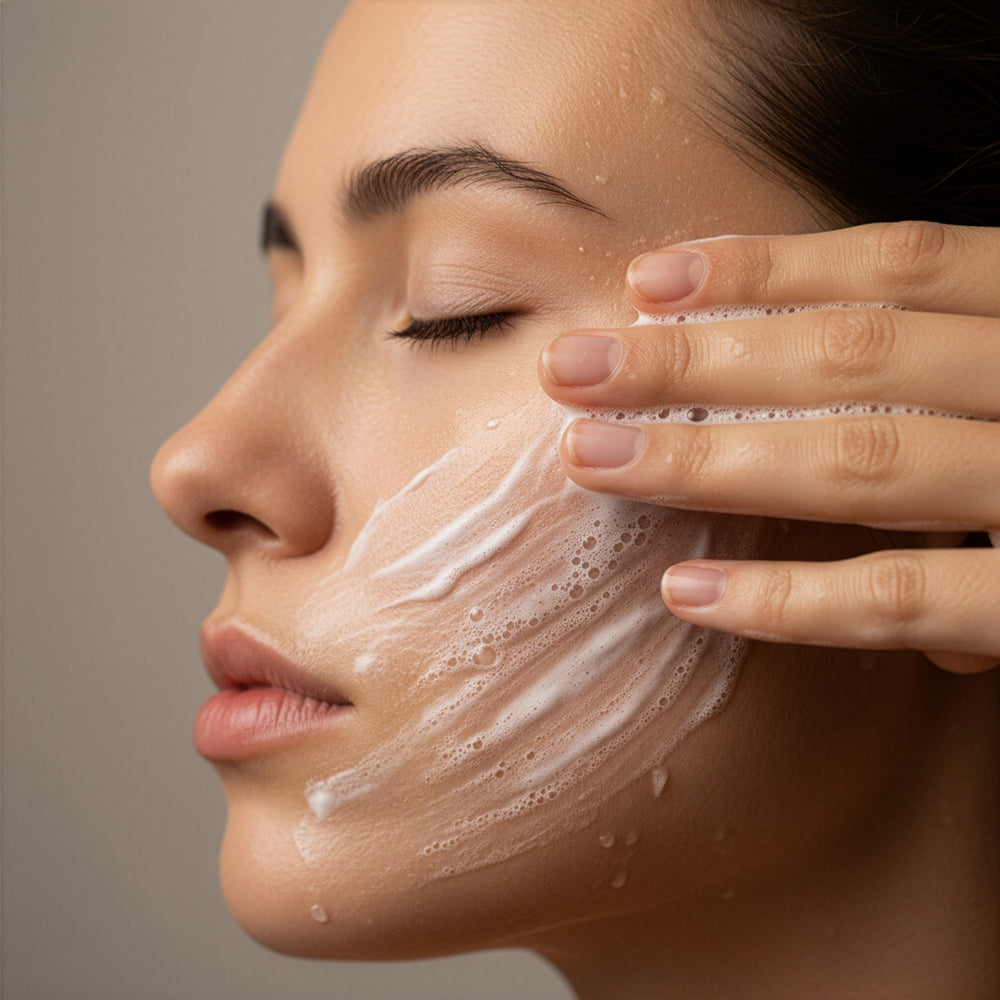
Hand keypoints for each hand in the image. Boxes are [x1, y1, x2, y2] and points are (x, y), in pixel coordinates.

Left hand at [539, 222, 999, 672]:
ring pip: (860, 463)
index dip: (767, 267)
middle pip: (850, 354)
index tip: (646, 282)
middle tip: (568, 368)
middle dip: (694, 360)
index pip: (901, 266)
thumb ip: (960, 390)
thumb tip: (855, 429)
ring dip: (708, 462)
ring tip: (591, 457)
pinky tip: (684, 595)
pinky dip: (792, 598)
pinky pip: (904, 598)